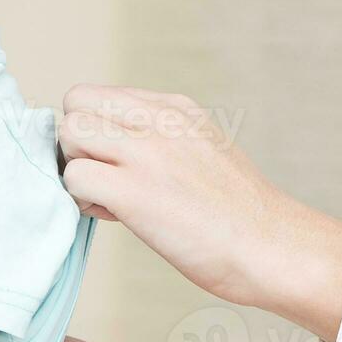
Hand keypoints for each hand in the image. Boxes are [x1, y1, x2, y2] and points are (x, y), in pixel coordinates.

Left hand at [58, 85, 341, 340]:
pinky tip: (115, 218)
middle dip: (78, 144)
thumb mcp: (205, 149)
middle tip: (102, 177)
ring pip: (70, 135)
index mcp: (175, 109)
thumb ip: (163, 138)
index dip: (94, 129)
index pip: (100, 95)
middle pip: (76, 104)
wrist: (271, 246)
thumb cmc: (239, 214)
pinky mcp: (136, 192)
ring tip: (109, 199)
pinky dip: (84, 201)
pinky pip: (75, 179)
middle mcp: (159, 121)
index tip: (114, 161)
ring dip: (78, 170)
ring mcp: (147, 153)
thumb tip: (114, 148)